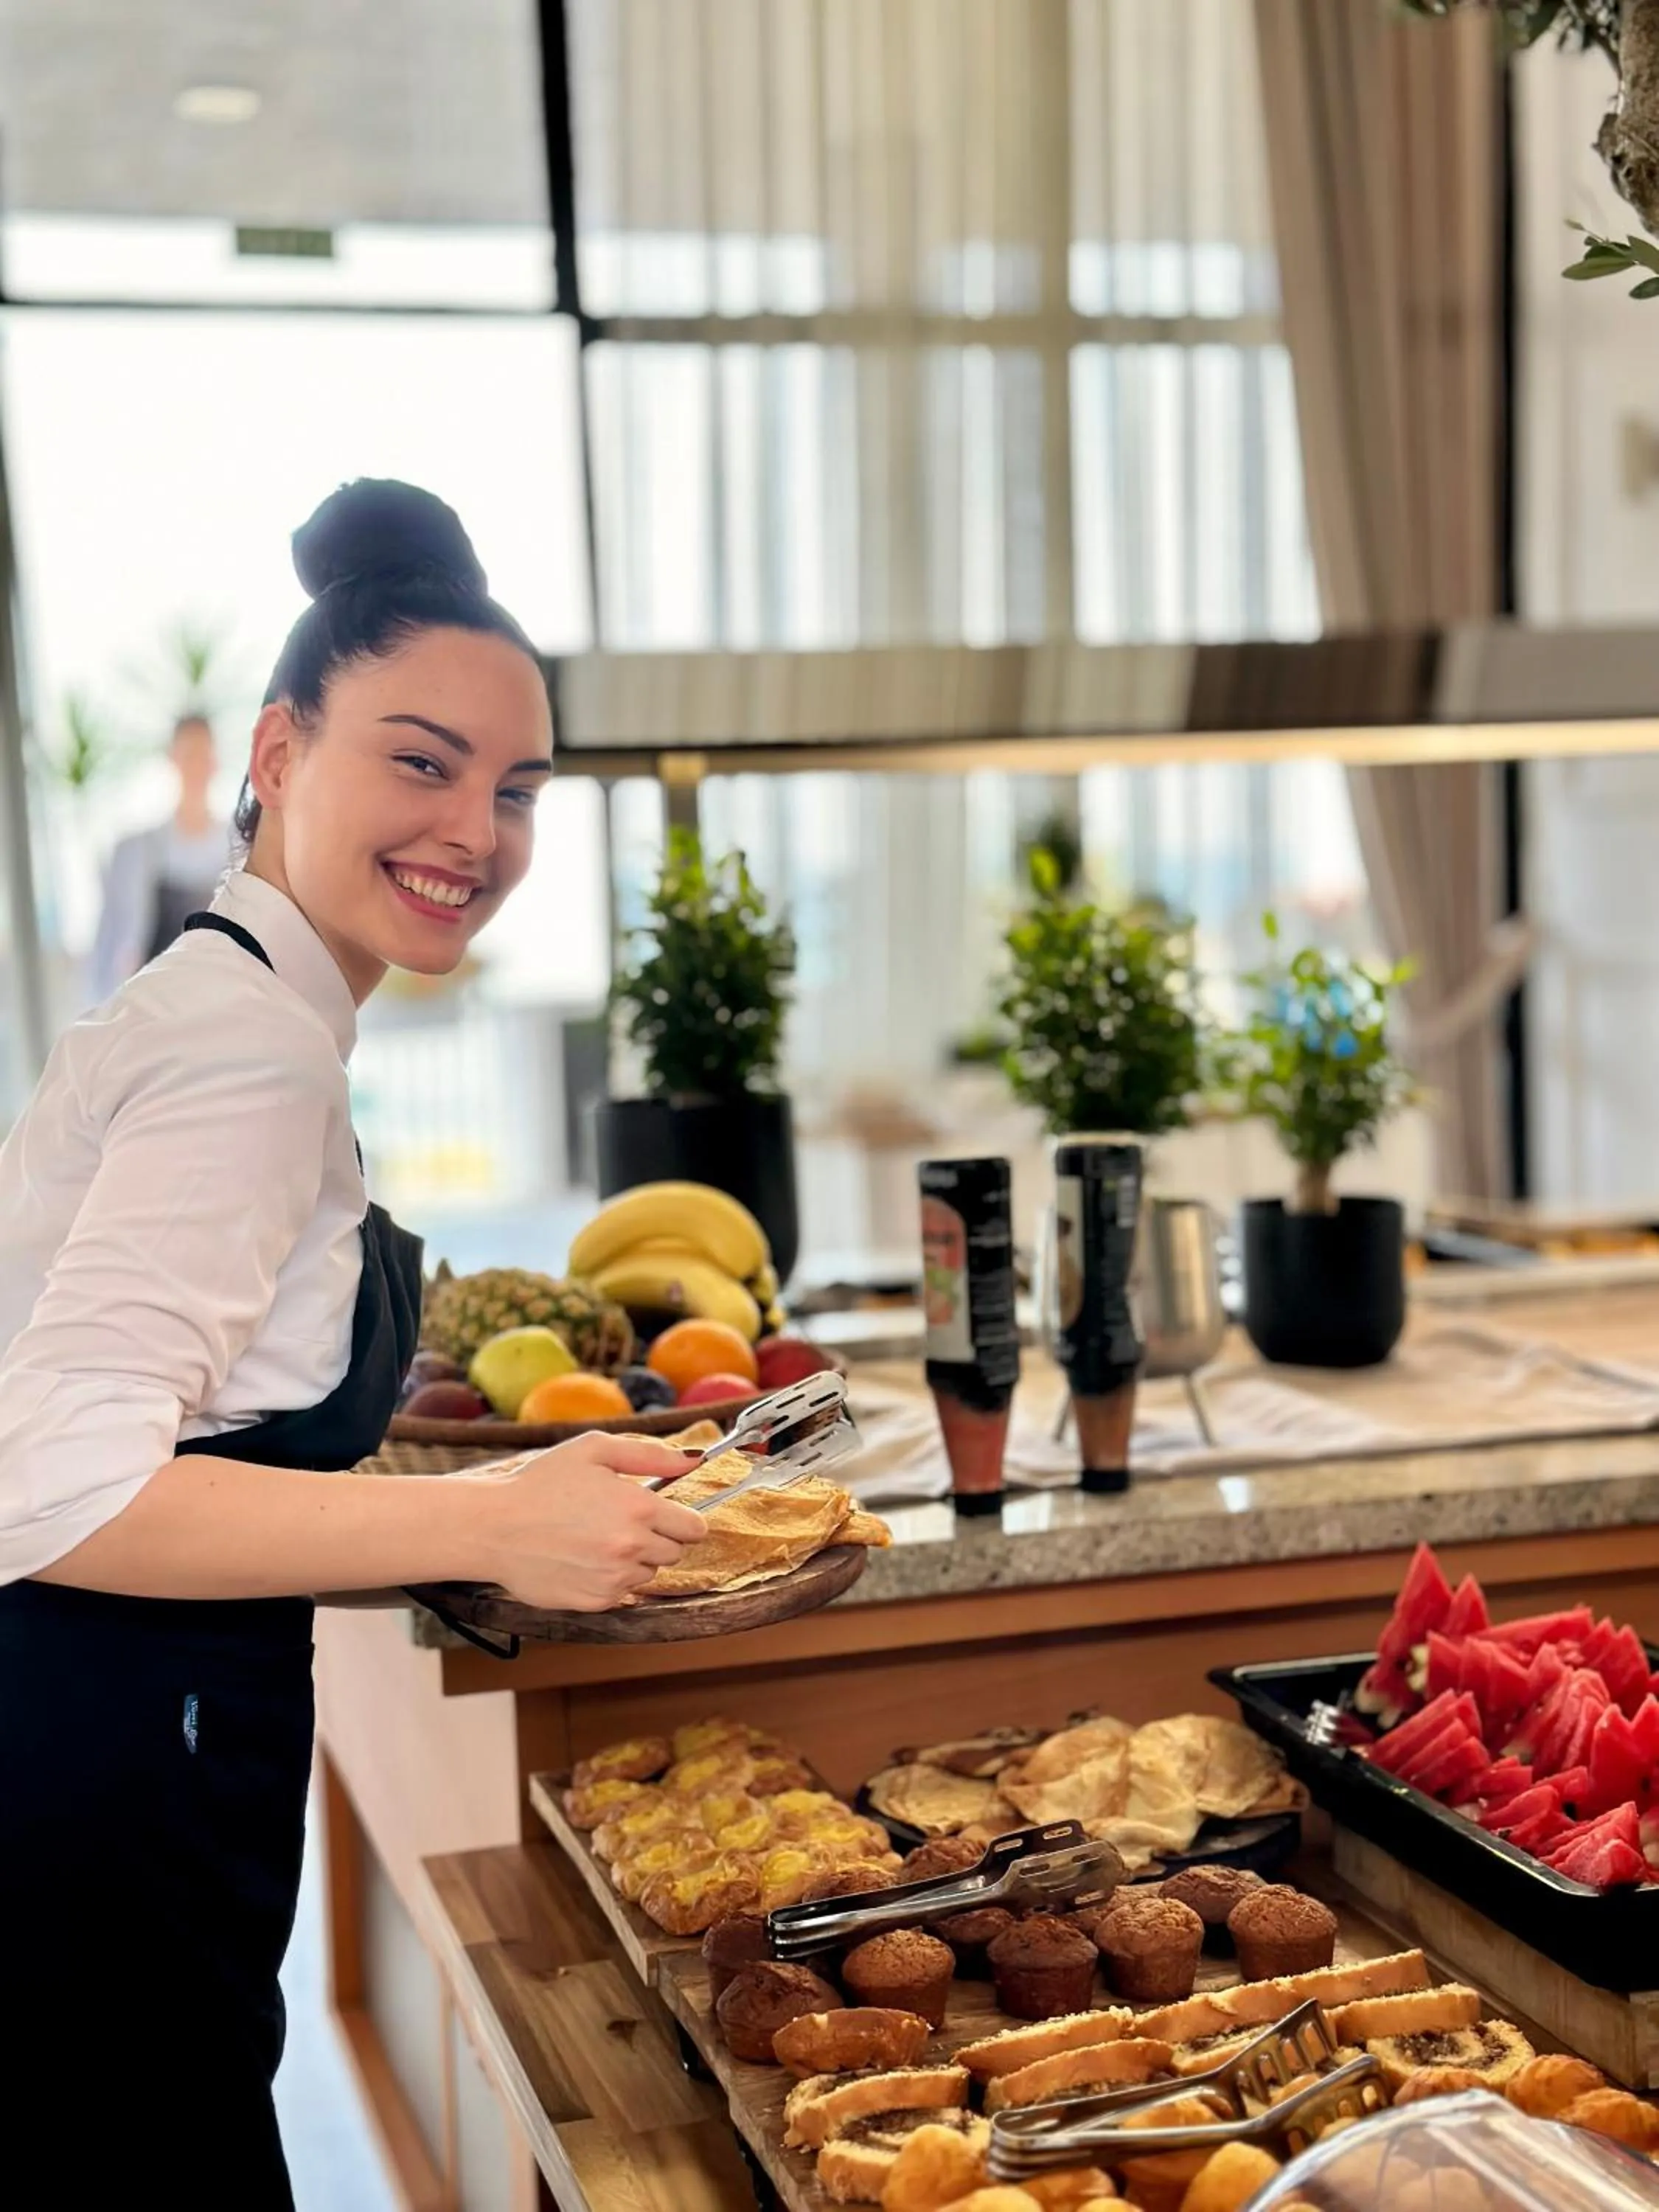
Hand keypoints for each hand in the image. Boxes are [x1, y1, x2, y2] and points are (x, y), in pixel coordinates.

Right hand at [472, 1432, 706, 1612]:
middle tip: (620, 1522)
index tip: (667, 1516)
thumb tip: (696, 1459)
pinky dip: (610, 1579)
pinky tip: (581, 1559)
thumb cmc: (541, 1483)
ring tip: (594, 1539)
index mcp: (638, 1508)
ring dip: (633, 1559)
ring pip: (648, 1573)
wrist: (492, 1527)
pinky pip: (622, 1593)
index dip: (683, 1519)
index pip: (693, 1528)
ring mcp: (614, 1579)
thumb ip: (651, 1454)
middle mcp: (631, 1547)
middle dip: (656, 1537)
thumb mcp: (595, 1450)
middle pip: (674, 1552)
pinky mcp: (595, 1602)